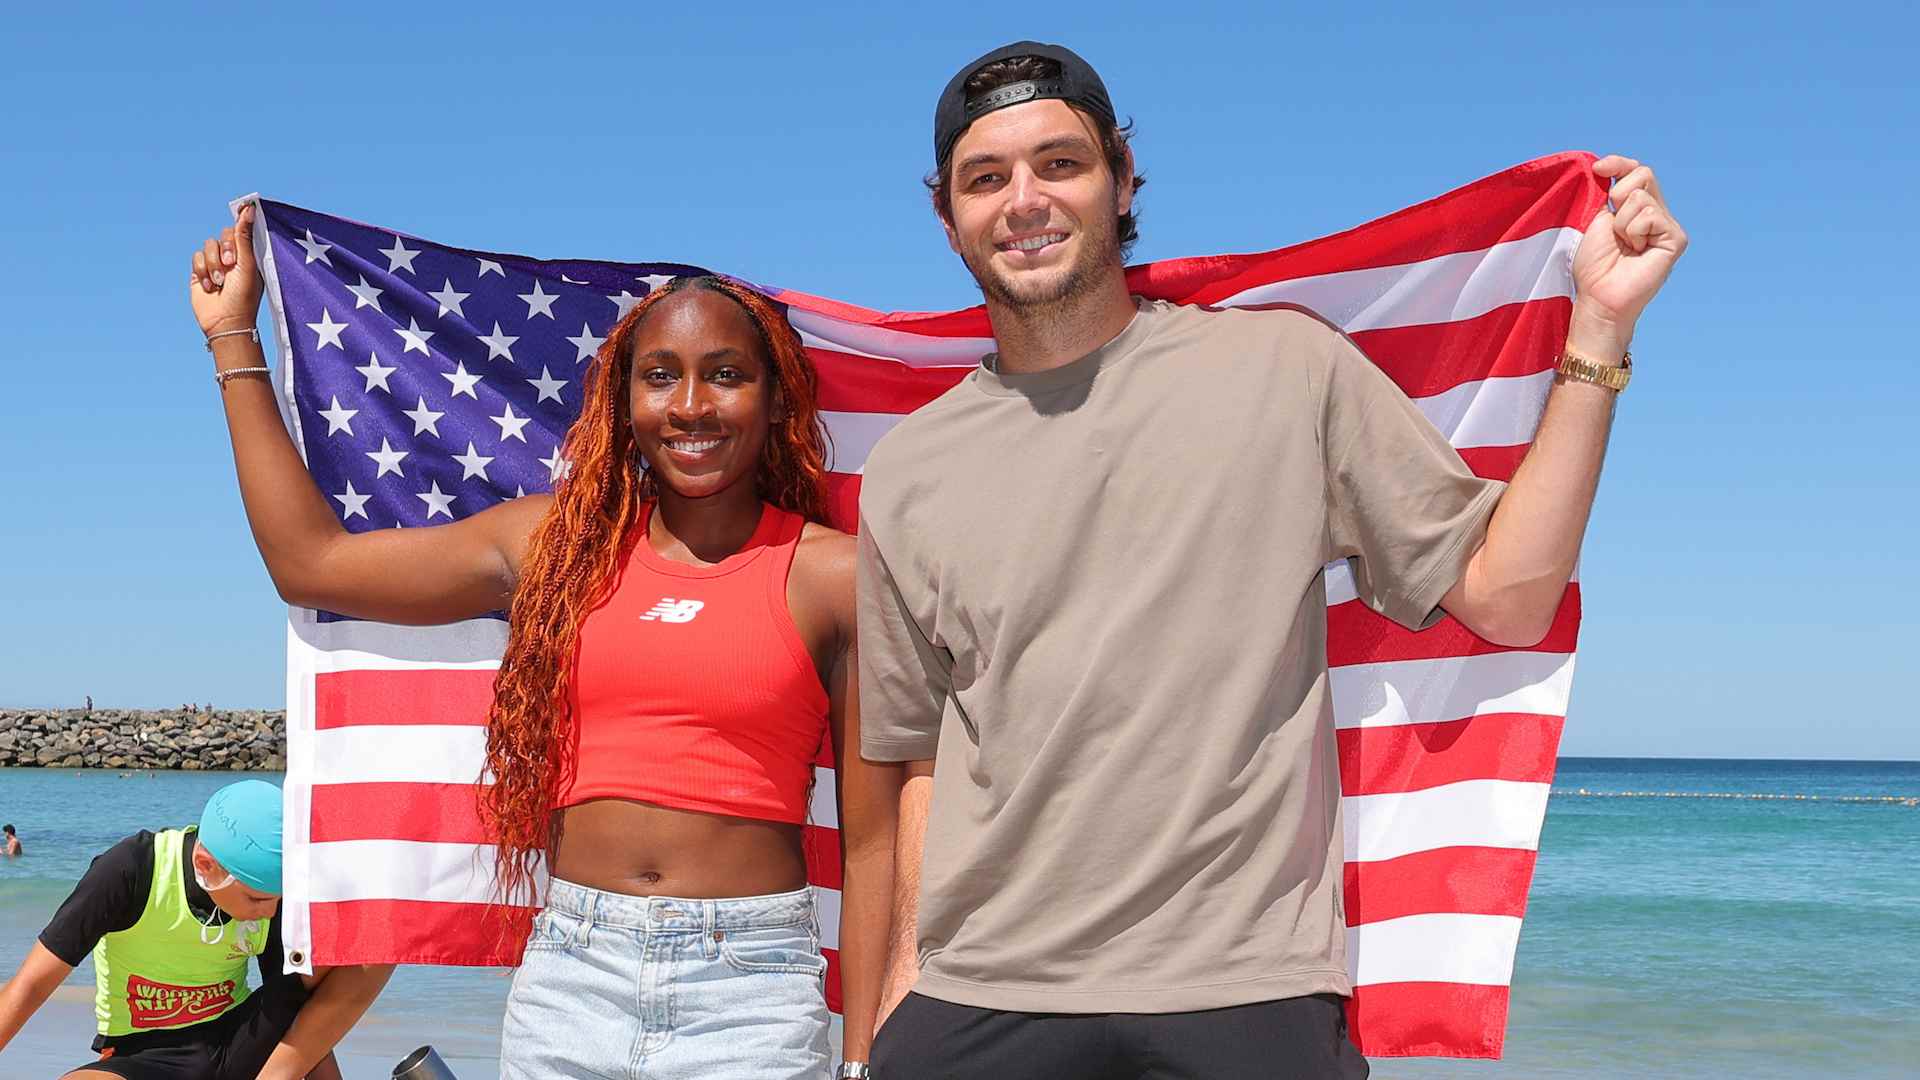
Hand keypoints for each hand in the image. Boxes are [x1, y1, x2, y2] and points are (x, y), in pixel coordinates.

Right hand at [189, 203, 265, 337]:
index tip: (243, 206)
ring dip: (214, 264)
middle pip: (224, 235)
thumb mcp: (247, 264)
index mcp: (250, 256)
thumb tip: (249, 209)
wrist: (225, 321)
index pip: (242, 231)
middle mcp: (233, 258)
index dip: (241, 223)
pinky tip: (210, 287)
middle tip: (231, 264)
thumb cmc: (243, 296)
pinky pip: (196, 257)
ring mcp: (215, 264)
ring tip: (220, 282)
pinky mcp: (200, 272)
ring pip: (208, 246)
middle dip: (226, 249)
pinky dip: (202, 271)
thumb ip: (245, 237)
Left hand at [1568, 156, 1687, 352]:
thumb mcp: (1595, 219)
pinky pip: (1650, 215)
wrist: (1598, 296)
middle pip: (1643, 174)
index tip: (1598, 169)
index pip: (1635, 170)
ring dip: (1621, 223)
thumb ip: (1605, 192)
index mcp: (1637, 207)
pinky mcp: (1676, 238)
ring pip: (1642, 198)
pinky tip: (1635, 251)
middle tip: (1613, 228)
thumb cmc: (1593, 264)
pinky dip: (1633, 232)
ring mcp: (1668, 225)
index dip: (1618, 164)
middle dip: (1618, 196)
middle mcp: (1657, 213)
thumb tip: (1605, 165)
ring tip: (1623, 246)